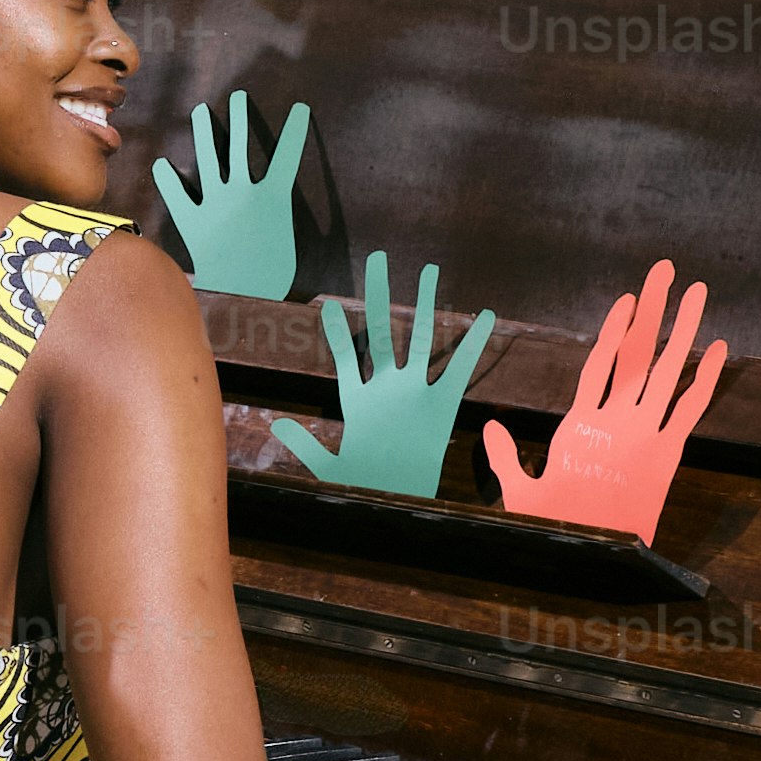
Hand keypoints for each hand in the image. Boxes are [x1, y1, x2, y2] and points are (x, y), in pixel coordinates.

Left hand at [153, 90, 312, 297]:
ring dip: (206, 132)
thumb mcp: (301, 242)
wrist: (246, 296)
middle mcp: (243, 191)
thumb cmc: (278, 272)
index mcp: (273, 196)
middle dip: (241, 119)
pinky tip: (163, 164)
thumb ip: (310, 217)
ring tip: (202, 113)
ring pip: (209, 158)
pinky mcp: (193, 221)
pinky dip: (169, 179)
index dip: (295, 131)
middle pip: (241, 146)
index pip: (287, 155)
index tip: (299, 110)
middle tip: (239, 99)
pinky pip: (178, 195)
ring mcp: (215, 204)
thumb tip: (314, 206)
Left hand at [277, 252, 493, 501]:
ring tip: (431, 272)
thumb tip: (277, 425)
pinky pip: (460, 370)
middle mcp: (387, 387)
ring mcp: (415, 392)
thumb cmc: (367, 484)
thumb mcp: (330, 467)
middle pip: (382, 330)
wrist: (403, 500)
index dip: (336, 330)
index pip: (345, 355)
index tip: (325, 304)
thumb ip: (305, 446)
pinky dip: (472, 345)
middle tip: (379, 260)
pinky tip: (484, 319)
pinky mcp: (442, 406)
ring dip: (426, 305)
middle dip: (380, 294)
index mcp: (358, 399)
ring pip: (420, 339)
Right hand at [481, 258, 725, 538]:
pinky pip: (691, 409)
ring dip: (684, 328)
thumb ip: (505, 456)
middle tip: (667, 269)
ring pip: (668, 370)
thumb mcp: (519, 493)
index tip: (628, 298)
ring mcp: (646, 434)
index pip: (599, 363)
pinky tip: (719, 348)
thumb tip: (487, 426)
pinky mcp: (669, 455)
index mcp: (579, 425)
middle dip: (653, 308)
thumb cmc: (557, 527)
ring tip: (698, 292)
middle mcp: (616, 420)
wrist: (599, 558)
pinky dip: (707, 378)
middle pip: (636, 351)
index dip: (614, 328)